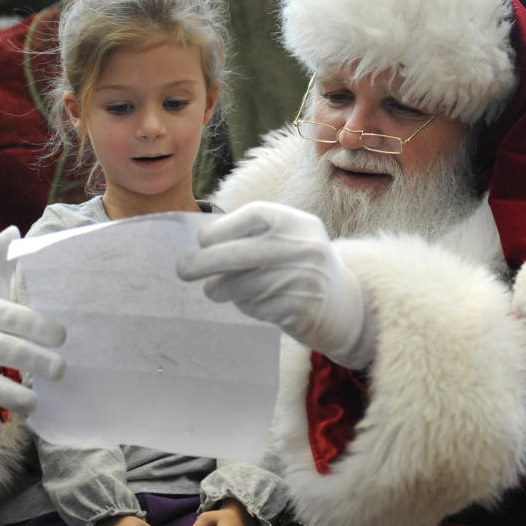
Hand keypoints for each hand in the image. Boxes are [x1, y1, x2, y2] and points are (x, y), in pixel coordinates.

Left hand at [177, 201, 374, 368]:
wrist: (343, 303)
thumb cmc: (299, 265)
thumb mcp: (287, 238)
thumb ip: (252, 234)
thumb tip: (200, 242)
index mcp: (297, 223)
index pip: (253, 217)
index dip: (222, 229)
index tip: (202, 241)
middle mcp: (303, 248)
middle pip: (240, 253)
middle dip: (203, 263)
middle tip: (182, 270)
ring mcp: (303, 279)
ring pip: (242, 285)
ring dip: (220, 289)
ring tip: (217, 290)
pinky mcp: (299, 309)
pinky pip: (255, 307)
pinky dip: (245, 306)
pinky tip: (253, 302)